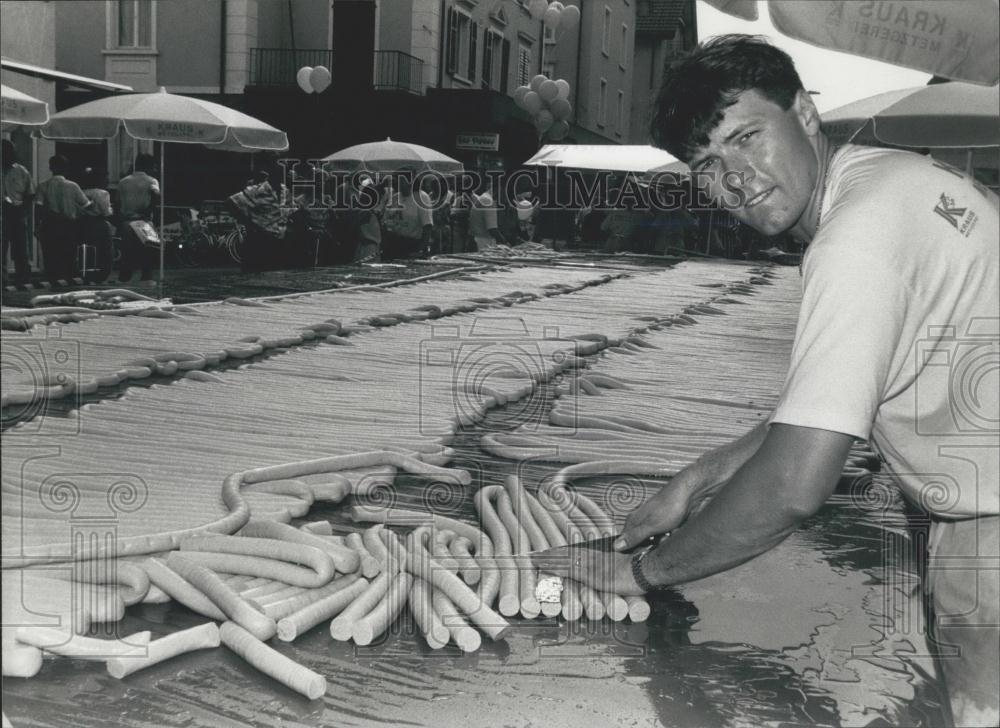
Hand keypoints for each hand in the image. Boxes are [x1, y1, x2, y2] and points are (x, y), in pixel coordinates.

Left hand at [530, 543, 645, 594]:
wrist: (647, 568)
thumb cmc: (640, 566)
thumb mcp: (624, 563)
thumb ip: (612, 565)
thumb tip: (607, 569)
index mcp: (600, 554)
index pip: (575, 553)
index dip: (561, 553)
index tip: (549, 553)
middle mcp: (593, 557)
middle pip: (566, 554)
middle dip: (549, 555)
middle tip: (533, 555)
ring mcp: (591, 565)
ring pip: (564, 560)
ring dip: (548, 559)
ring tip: (533, 559)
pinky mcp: (592, 574)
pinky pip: (569, 569)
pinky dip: (555, 567)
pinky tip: (545, 566)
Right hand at [613, 474, 696, 551]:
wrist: (690, 494)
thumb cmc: (670, 505)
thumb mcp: (651, 525)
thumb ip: (634, 536)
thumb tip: (616, 545)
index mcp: (634, 521)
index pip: (624, 542)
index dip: (629, 553)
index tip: (635, 561)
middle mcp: (642, 521)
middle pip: (639, 543)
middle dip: (647, 550)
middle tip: (653, 553)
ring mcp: (655, 523)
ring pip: (653, 542)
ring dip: (659, 547)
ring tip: (665, 544)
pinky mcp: (666, 525)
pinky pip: (664, 539)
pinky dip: (668, 541)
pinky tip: (672, 540)